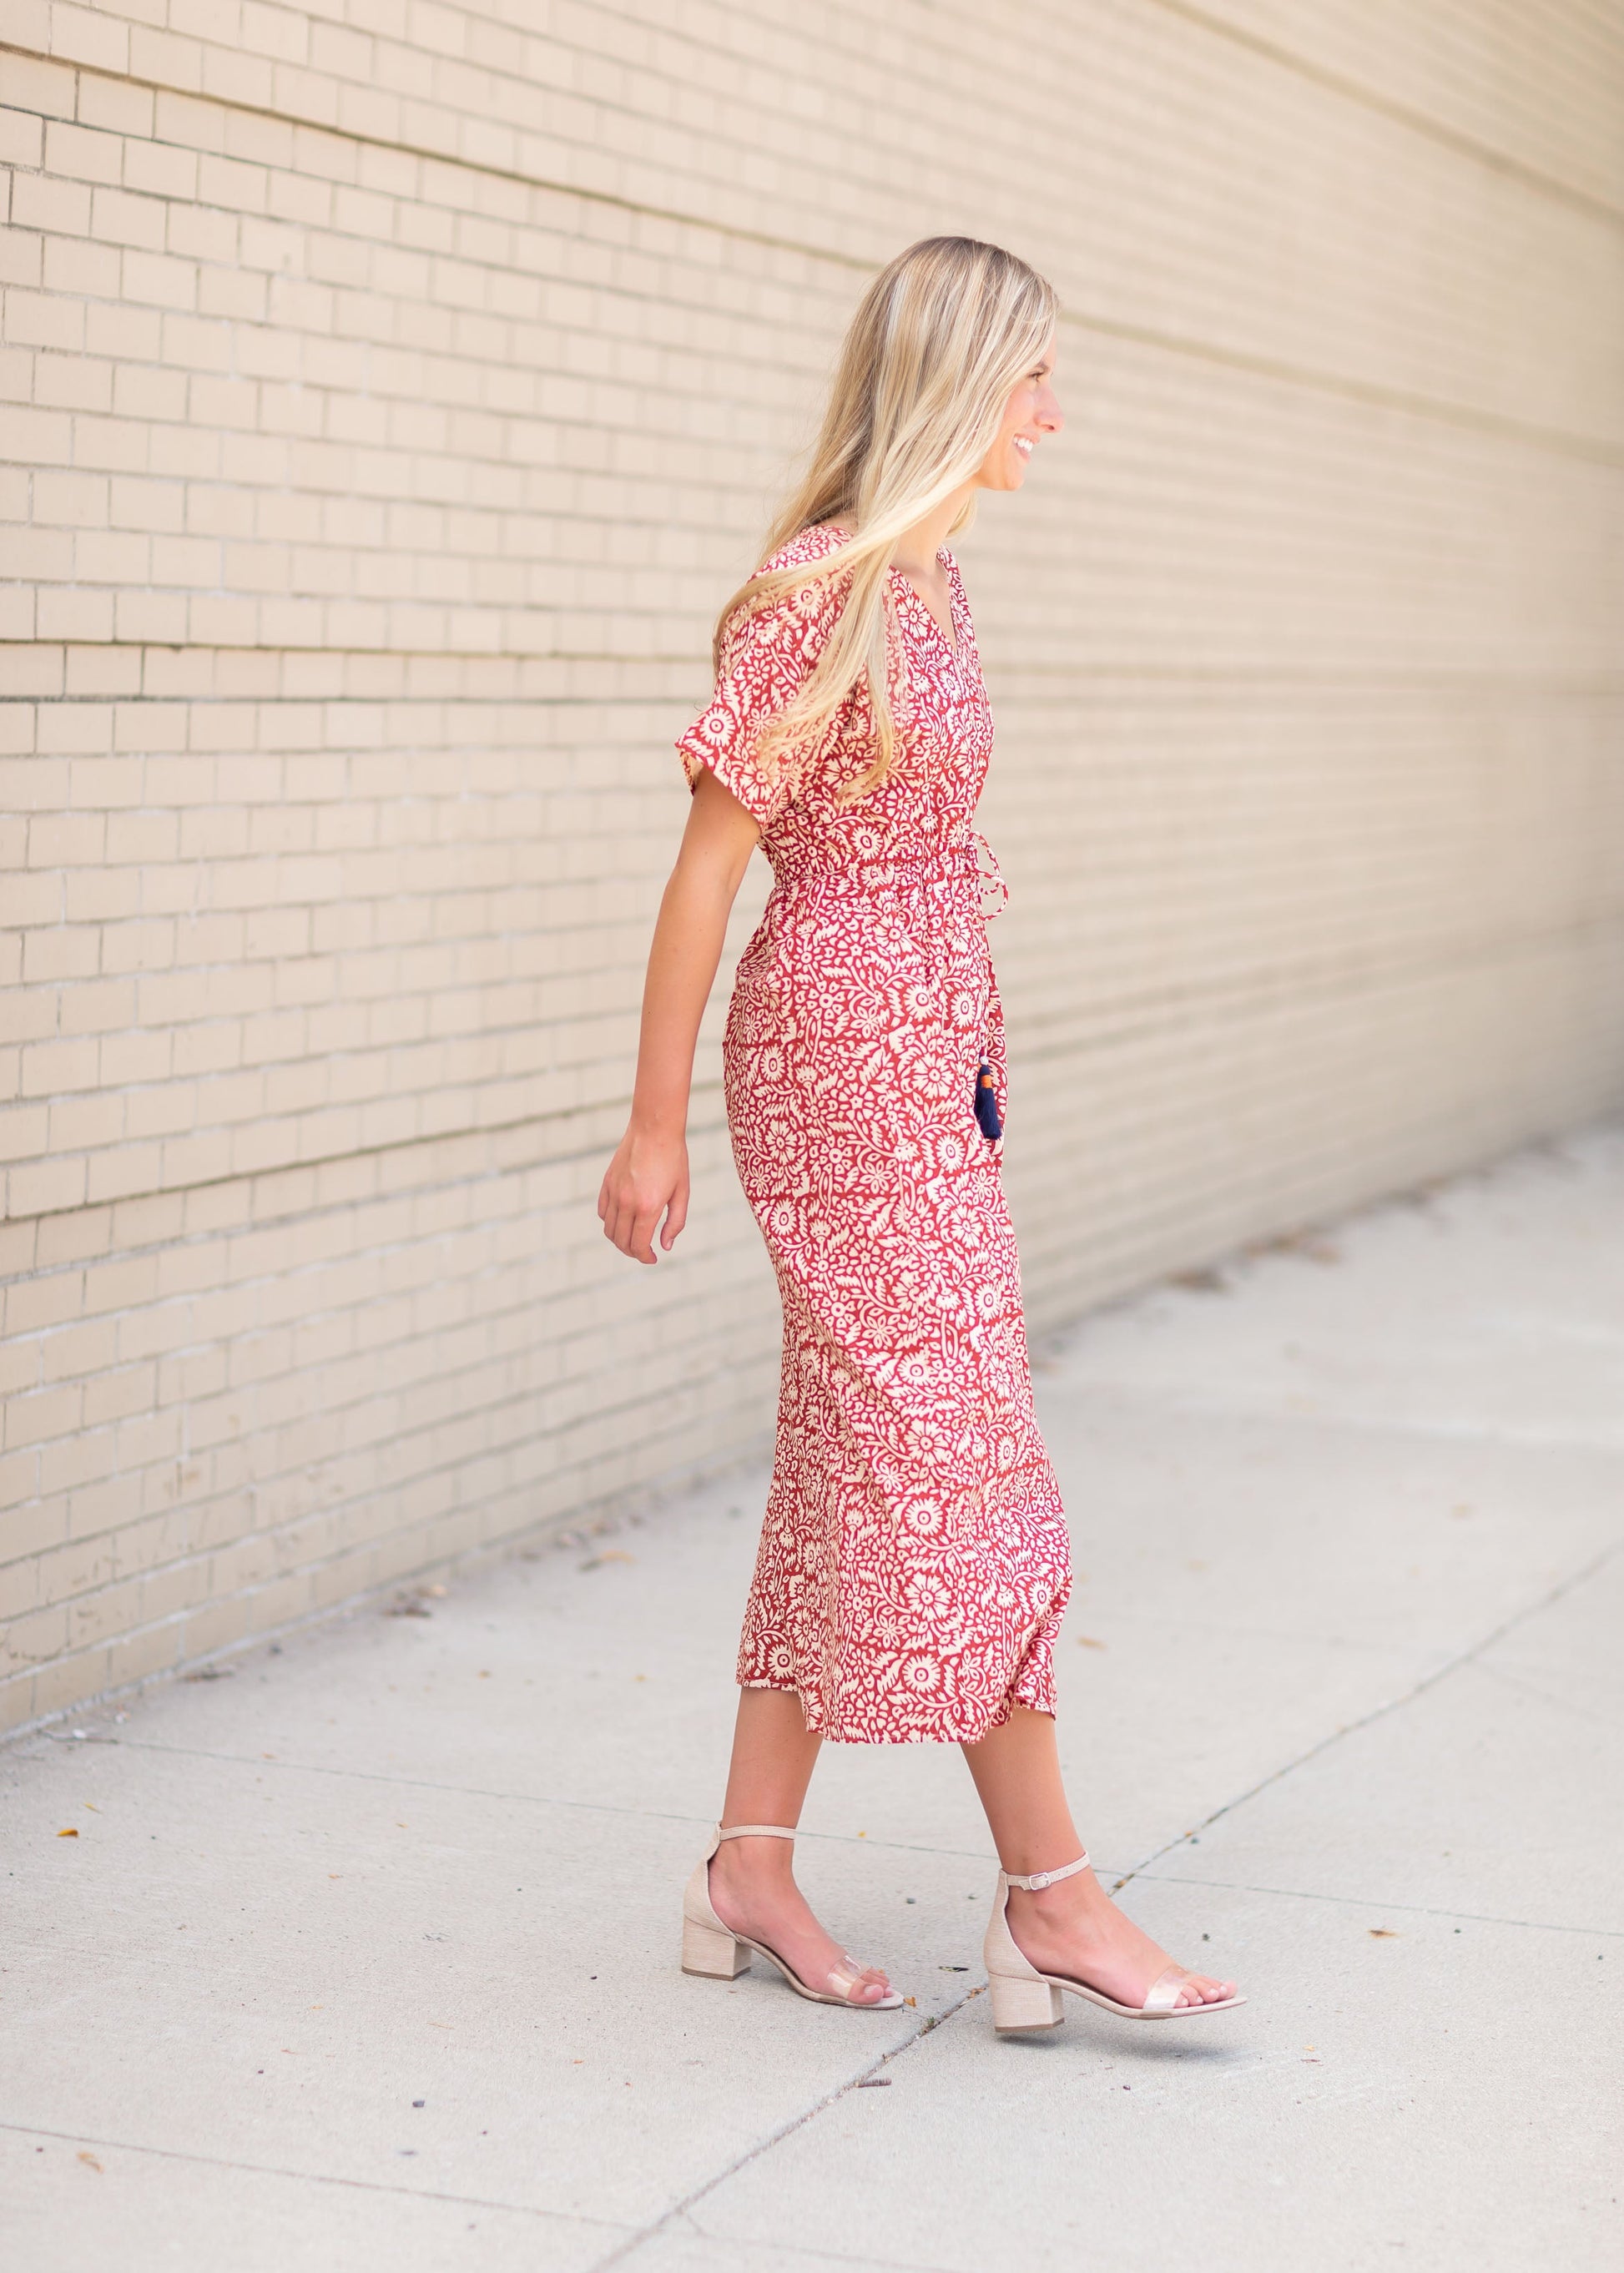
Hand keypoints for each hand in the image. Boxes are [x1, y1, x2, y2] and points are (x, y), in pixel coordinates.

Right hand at [598, 1123, 689, 1264]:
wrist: (654, 1129)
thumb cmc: (674, 1159)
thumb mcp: (682, 1193)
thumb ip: (675, 1222)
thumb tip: (665, 1245)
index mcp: (648, 1207)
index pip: (639, 1245)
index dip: (645, 1257)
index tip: (653, 1258)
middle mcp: (627, 1203)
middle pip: (621, 1241)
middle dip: (633, 1252)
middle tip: (644, 1252)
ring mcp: (614, 1193)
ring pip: (609, 1229)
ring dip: (619, 1240)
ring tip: (633, 1238)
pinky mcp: (607, 1183)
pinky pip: (602, 1211)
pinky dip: (610, 1222)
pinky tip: (623, 1220)